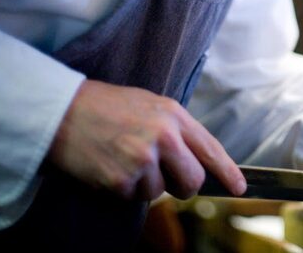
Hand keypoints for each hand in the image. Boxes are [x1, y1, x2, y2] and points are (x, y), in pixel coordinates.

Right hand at [48, 80, 245, 200]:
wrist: (63, 112)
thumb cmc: (107, 107)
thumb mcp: (151, 105)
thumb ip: (176, 129)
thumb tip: (196, 157)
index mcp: (174, 116)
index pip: (211, 149)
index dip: (228, 171)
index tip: (239, 186)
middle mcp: (164, 137)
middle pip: (193, 180)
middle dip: (183, 186)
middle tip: (165, 177)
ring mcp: (143, 159)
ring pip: (160, 192)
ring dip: (145, 184)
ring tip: (125, 158)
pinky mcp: (122, 179)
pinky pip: (134, 197)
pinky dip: (123, 188)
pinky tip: (111, 166)